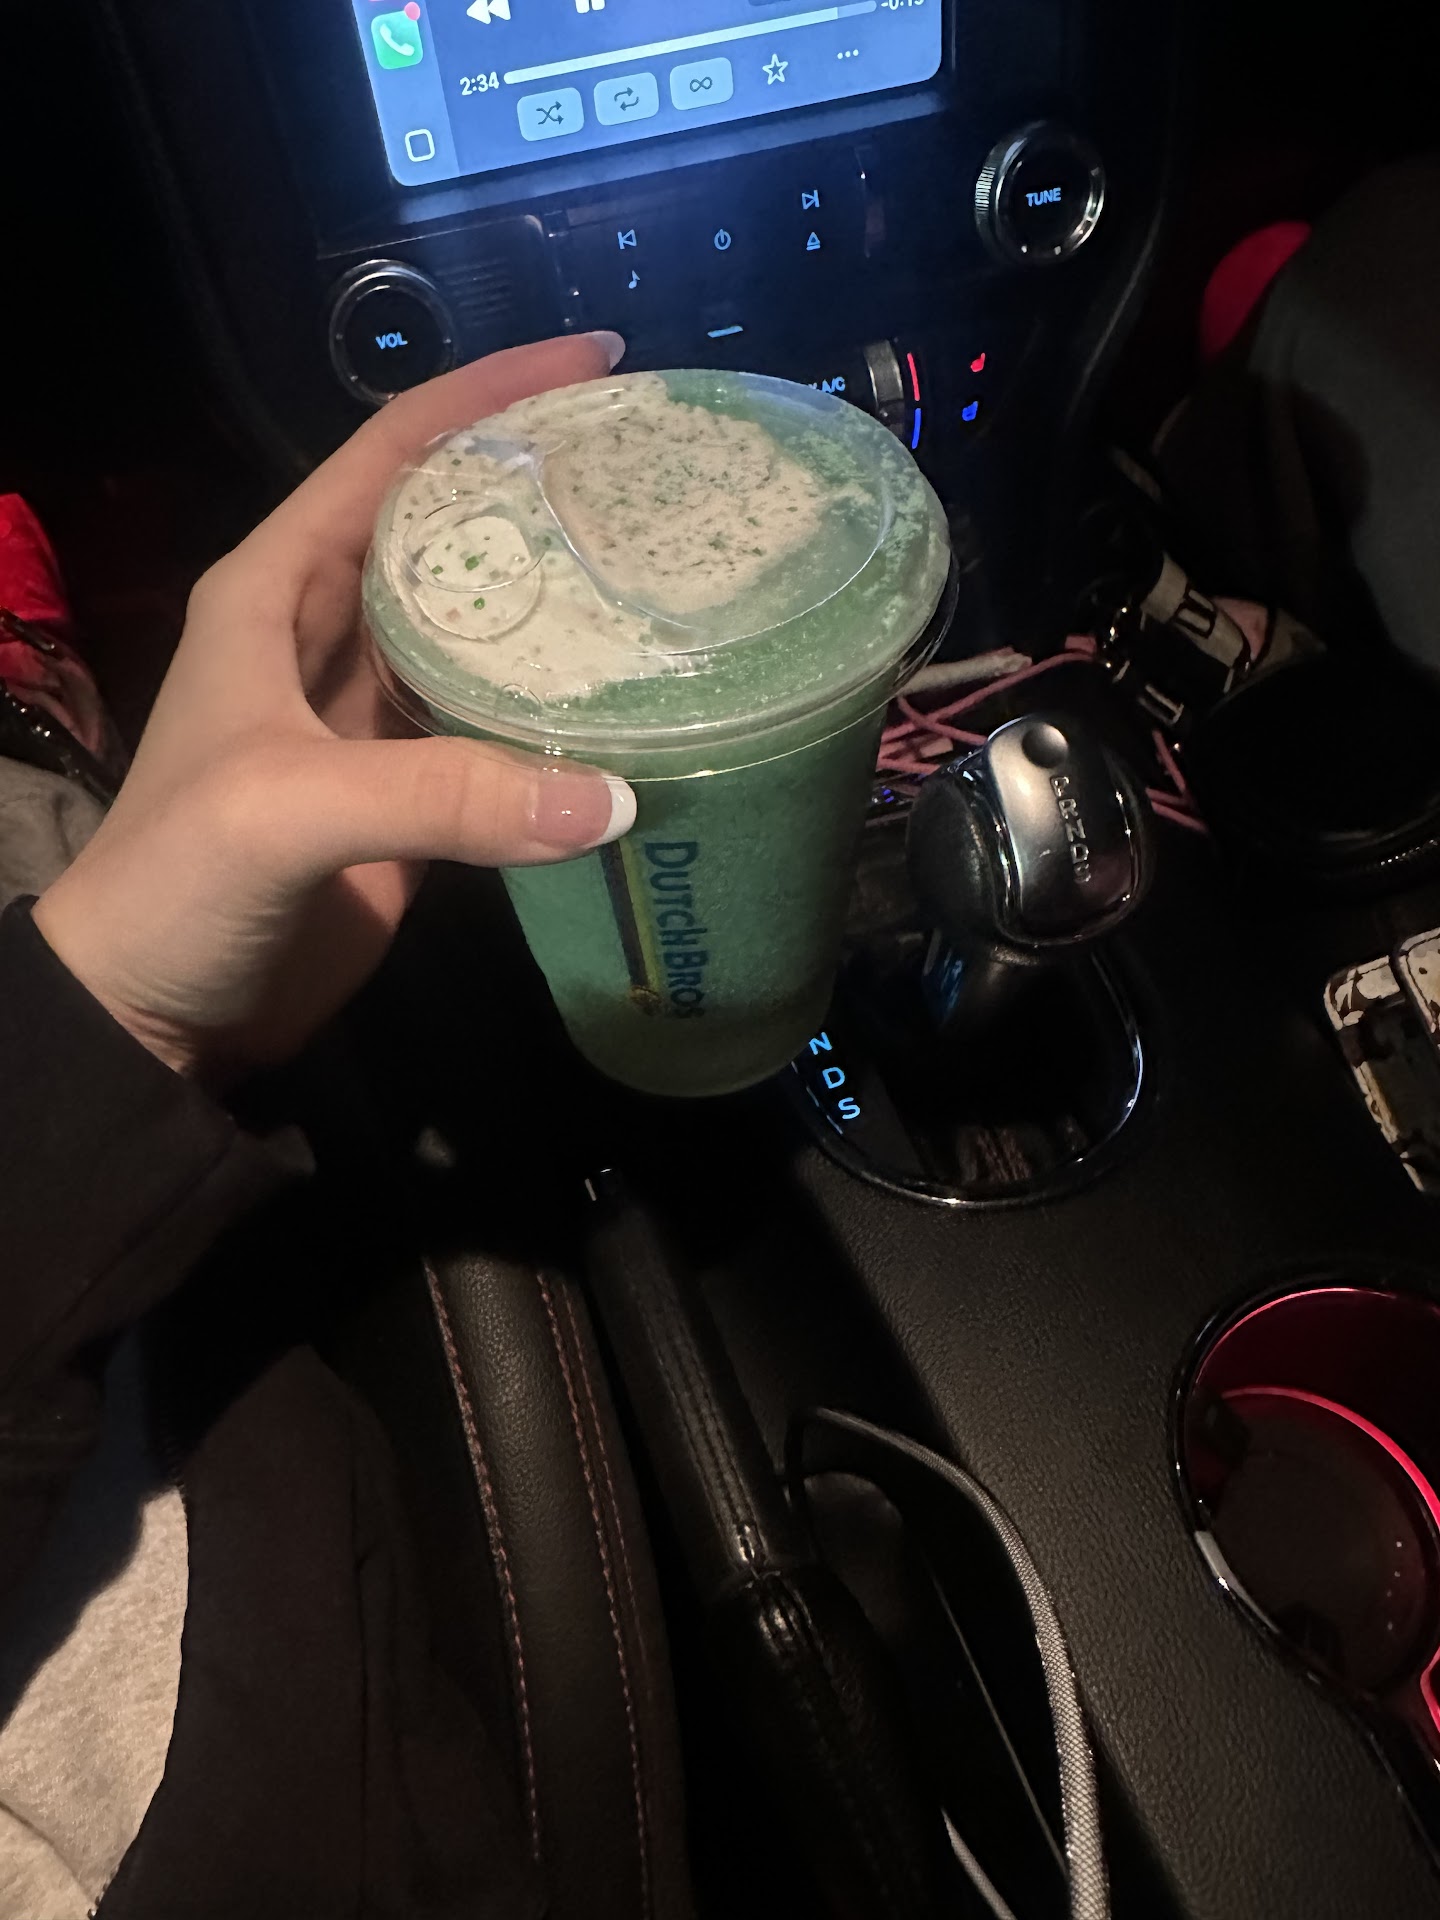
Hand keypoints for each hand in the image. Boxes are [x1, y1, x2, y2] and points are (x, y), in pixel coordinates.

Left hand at [34, 333, 632, 1083]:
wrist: (152, 1013)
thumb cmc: (180, 882)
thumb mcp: (287, 810)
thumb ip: (442, 794)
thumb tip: (616, 796)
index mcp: (277, 587)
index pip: (391, 454)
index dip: (489, 396)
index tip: (598, 362)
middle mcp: (331, 632)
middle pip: (455, 529)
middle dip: (546, 488)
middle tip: (659, 472)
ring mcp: (378, 716)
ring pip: (488, 631)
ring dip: (568, 605)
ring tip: (673, 571)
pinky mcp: (416, 797)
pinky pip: (504, 733)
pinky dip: (566, 718)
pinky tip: (639, 703)